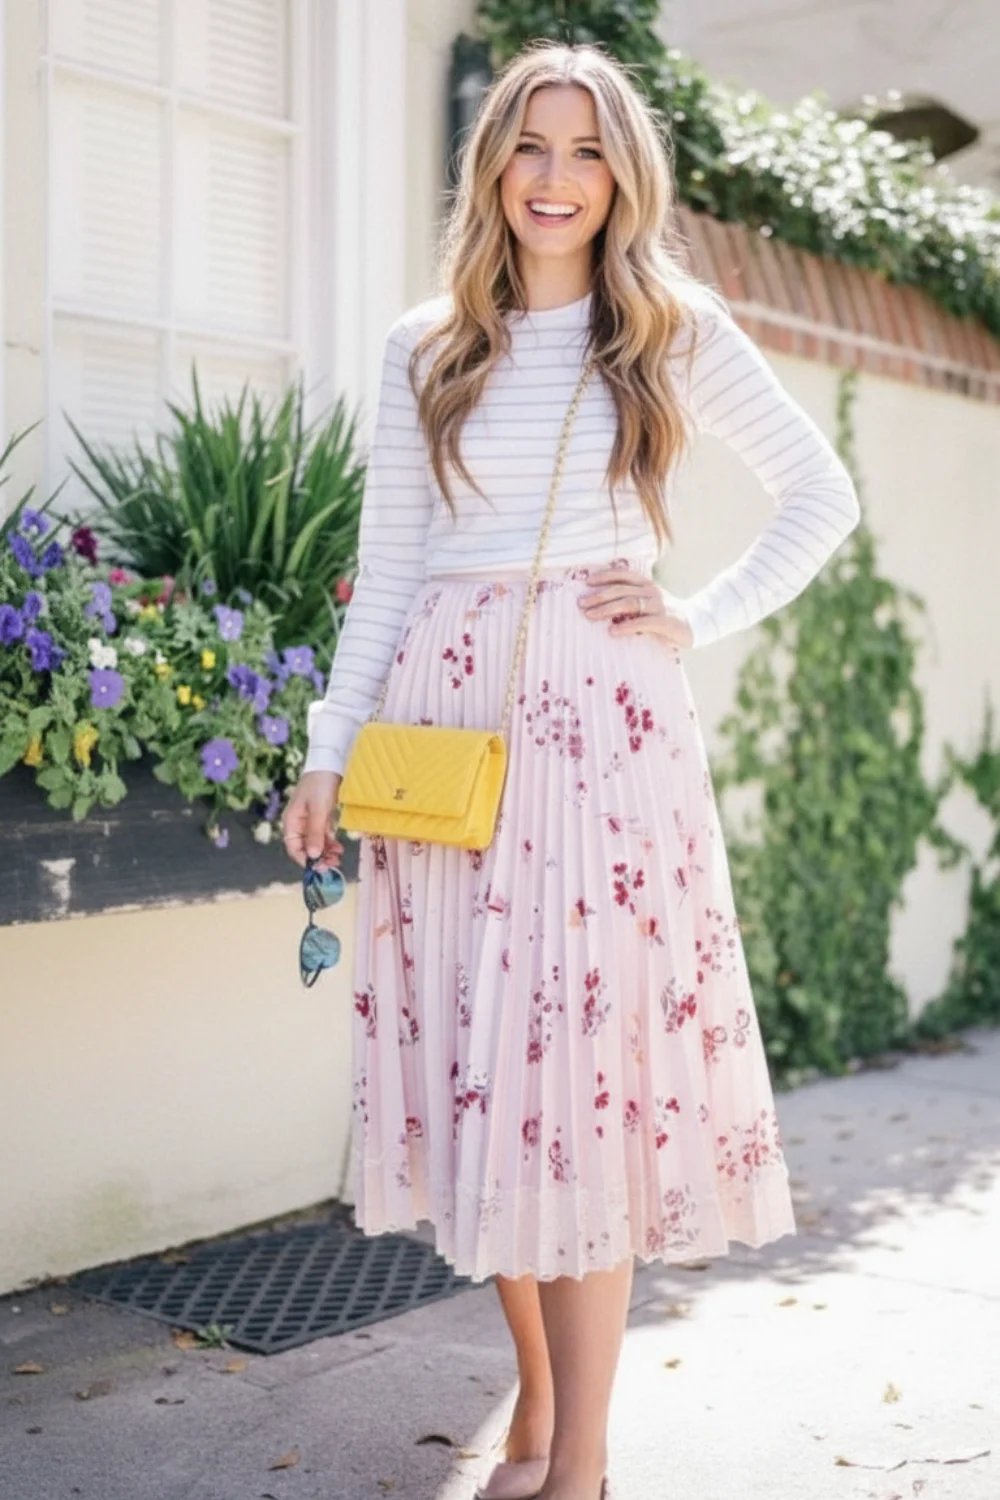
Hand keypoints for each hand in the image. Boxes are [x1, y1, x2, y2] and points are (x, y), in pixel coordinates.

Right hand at [282, 769, 344, 870]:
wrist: (329, 764)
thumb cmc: (320, 785)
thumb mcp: (318, 810)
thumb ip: (315, 833)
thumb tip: (312, 856)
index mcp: (291, 822)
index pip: (293, 848)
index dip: (305, 860)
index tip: (319, 868)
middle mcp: (298, 825)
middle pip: (305, 848)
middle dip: (318, 858)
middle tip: (333, 865)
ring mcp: (309, 822)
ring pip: (316, 844)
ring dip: (326, 852)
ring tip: (338, 857)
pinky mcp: (320, 818)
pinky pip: (323, 836)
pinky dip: (331, 843)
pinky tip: (339, 848)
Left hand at [577, 566, 693, 648]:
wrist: (697, 624)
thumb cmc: (665, 614)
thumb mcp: (648, 602)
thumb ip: (630, 599)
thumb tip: (600, 602)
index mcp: (646, 584)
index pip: (623, 575)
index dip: (604, 576)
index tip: (586, 581)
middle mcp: (651, 591)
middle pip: (620, 590)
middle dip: (598, 596)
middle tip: (581, 604)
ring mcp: (659, 605)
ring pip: (628, 603)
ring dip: (606, 609)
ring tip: (590, 615)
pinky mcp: (665, 621)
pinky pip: (643, 622)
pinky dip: (627, 626)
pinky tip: (613, 632)